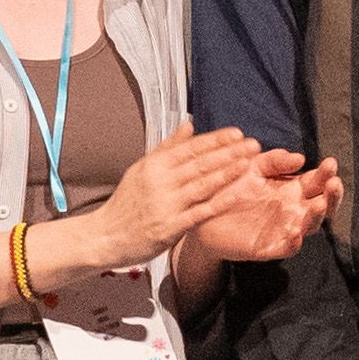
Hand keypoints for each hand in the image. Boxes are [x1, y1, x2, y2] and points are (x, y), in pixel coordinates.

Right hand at [90, 125, 279, 269]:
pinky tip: (238, 194)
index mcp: (154, 165)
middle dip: (228, 153)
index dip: (215, 140)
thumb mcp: (142, 168)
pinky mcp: (171, 227)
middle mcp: (160, 182)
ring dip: (228, 173)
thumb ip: (168, 147)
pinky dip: (220, 202)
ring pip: (202, 185)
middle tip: (253, 144)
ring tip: (248, 163)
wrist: (105, 235)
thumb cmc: (126, 201)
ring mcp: (166, 205)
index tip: (237, 133)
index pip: (190, 148)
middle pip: (200, 164)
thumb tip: (189, 124)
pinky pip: (200, 212)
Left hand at [181, 156, 341, 267]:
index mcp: (291, 188)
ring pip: (309, 226)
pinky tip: (294, 232)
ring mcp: (282, 229)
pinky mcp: (267, 247)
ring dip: (316, 217)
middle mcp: (292, 209)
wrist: (200, 211)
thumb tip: (299, 157)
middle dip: (332, 195)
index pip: (316, 182)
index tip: (330, 162)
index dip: (326, 173)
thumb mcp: (252, 166)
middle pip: (322, 205)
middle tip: (334, 183)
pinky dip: (293, 242)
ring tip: (318, 205)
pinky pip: (286, 248)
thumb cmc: (229, 187)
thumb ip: (274, 160)